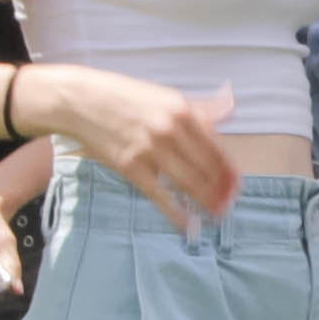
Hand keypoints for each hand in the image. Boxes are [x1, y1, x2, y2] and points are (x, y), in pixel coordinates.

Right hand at [37, 63, 241, 233]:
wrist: (81, 101)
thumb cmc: (125, 97)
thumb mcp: (165, 95)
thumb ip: (199, 107)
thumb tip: (231, 109)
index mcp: (182, 110)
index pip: (215, 147)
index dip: (229, 171)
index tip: (237, 186)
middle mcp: (170, 130)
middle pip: (205, 168)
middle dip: (221, 190)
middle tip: (229, 206)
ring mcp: (150, 150)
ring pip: (187, 183)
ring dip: (206, 202)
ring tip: (216, 216)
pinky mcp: (131, 167)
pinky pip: (159, 195)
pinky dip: (176, 212)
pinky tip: (188, 224)